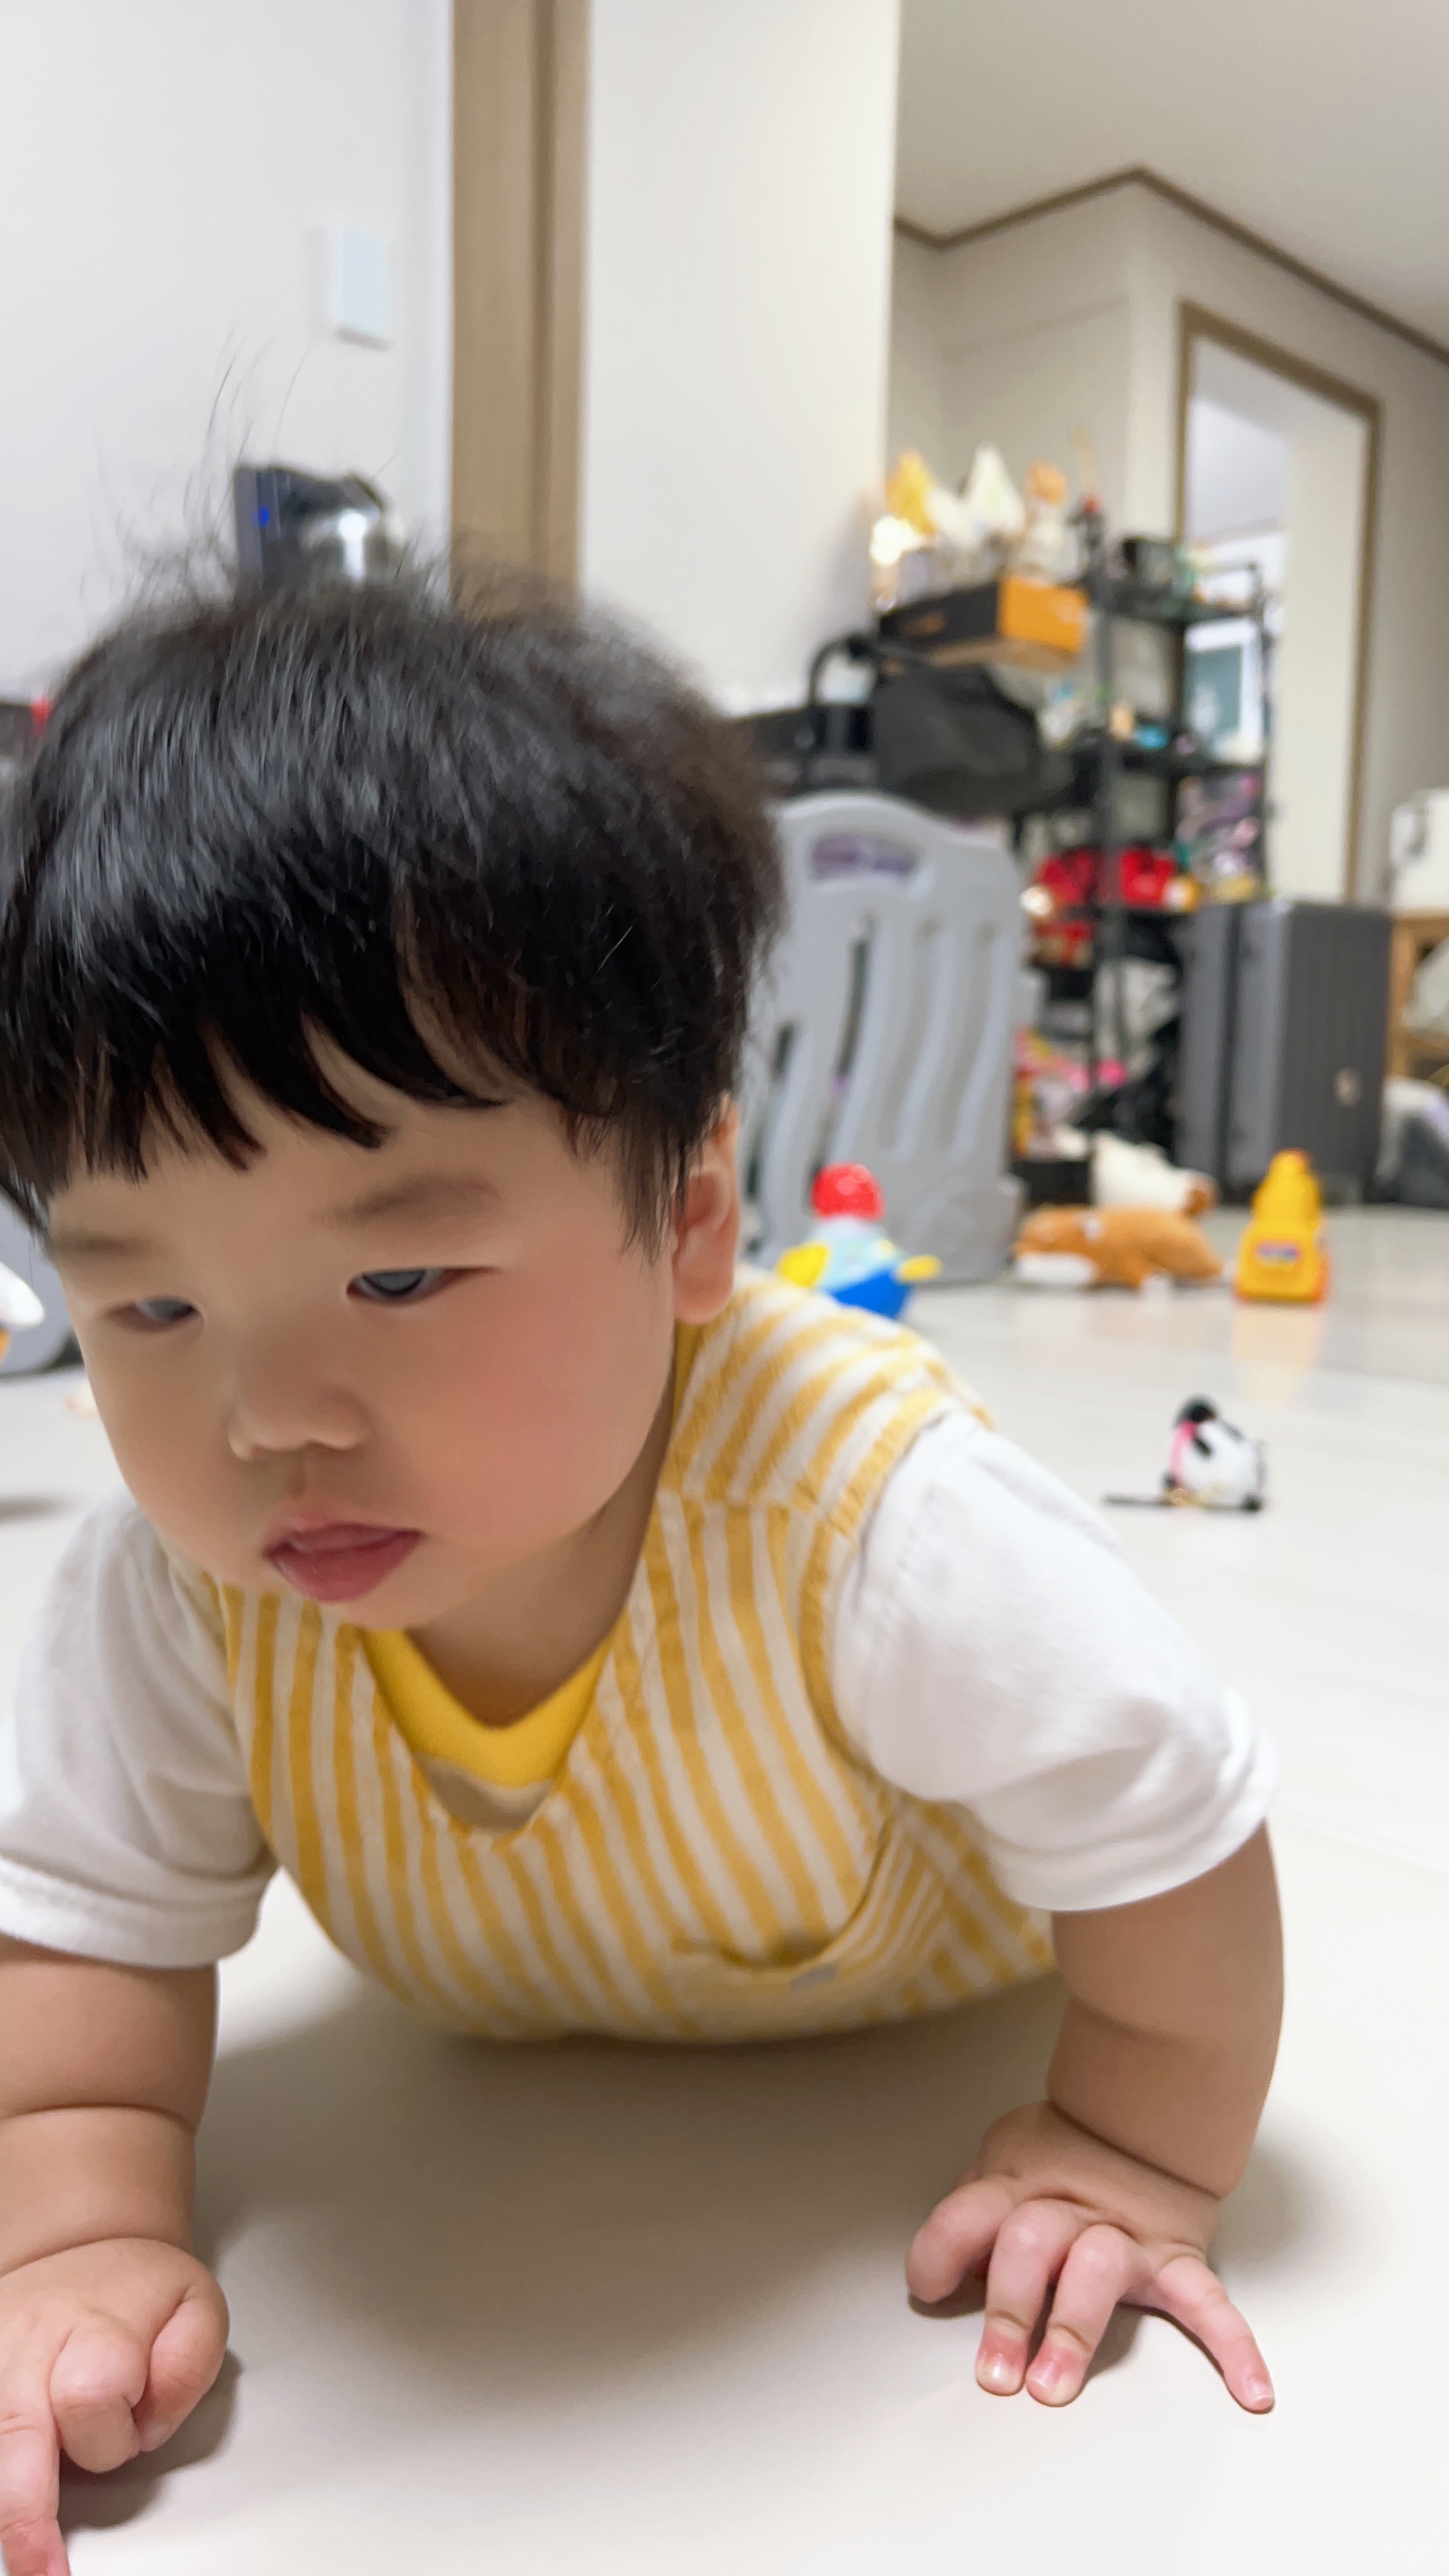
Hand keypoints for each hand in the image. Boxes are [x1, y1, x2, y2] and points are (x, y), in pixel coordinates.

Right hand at [0, 2239, 226, 2575]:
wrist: (80, 2252)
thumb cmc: (137, 2290)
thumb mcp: (195, 2306)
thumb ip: (188, 2369)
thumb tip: (150, 2426)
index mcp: (90, 2330)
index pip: (92, 2397)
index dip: (115, 2431)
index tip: (135, 2431)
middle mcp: (26, 2350)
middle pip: (15, 2435)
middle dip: (25, 2516)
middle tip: (42, 2570)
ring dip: (7, 2503)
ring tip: (23, 2559)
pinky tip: (7, 2502)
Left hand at [906, 2100, 1271, 2412]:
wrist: (1148, 2114)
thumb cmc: (1066, 2147)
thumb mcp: (1005, 2155)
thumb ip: (978, 2204)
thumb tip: (948, 2266)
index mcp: (1020, 2186)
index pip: (968, 2214)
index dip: (940, 2250)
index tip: (928, 2289)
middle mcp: (1071, 2212)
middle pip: (1030, 2245)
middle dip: (1008, 2310)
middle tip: (995, 2373)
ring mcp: (1128, 2238)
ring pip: (1096, 2272)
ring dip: (1073, 2331)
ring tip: (1052, 2386)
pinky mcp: (1177, 2260)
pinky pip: (1209, 2302)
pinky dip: (1234, 2346)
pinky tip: (1250, 2391)